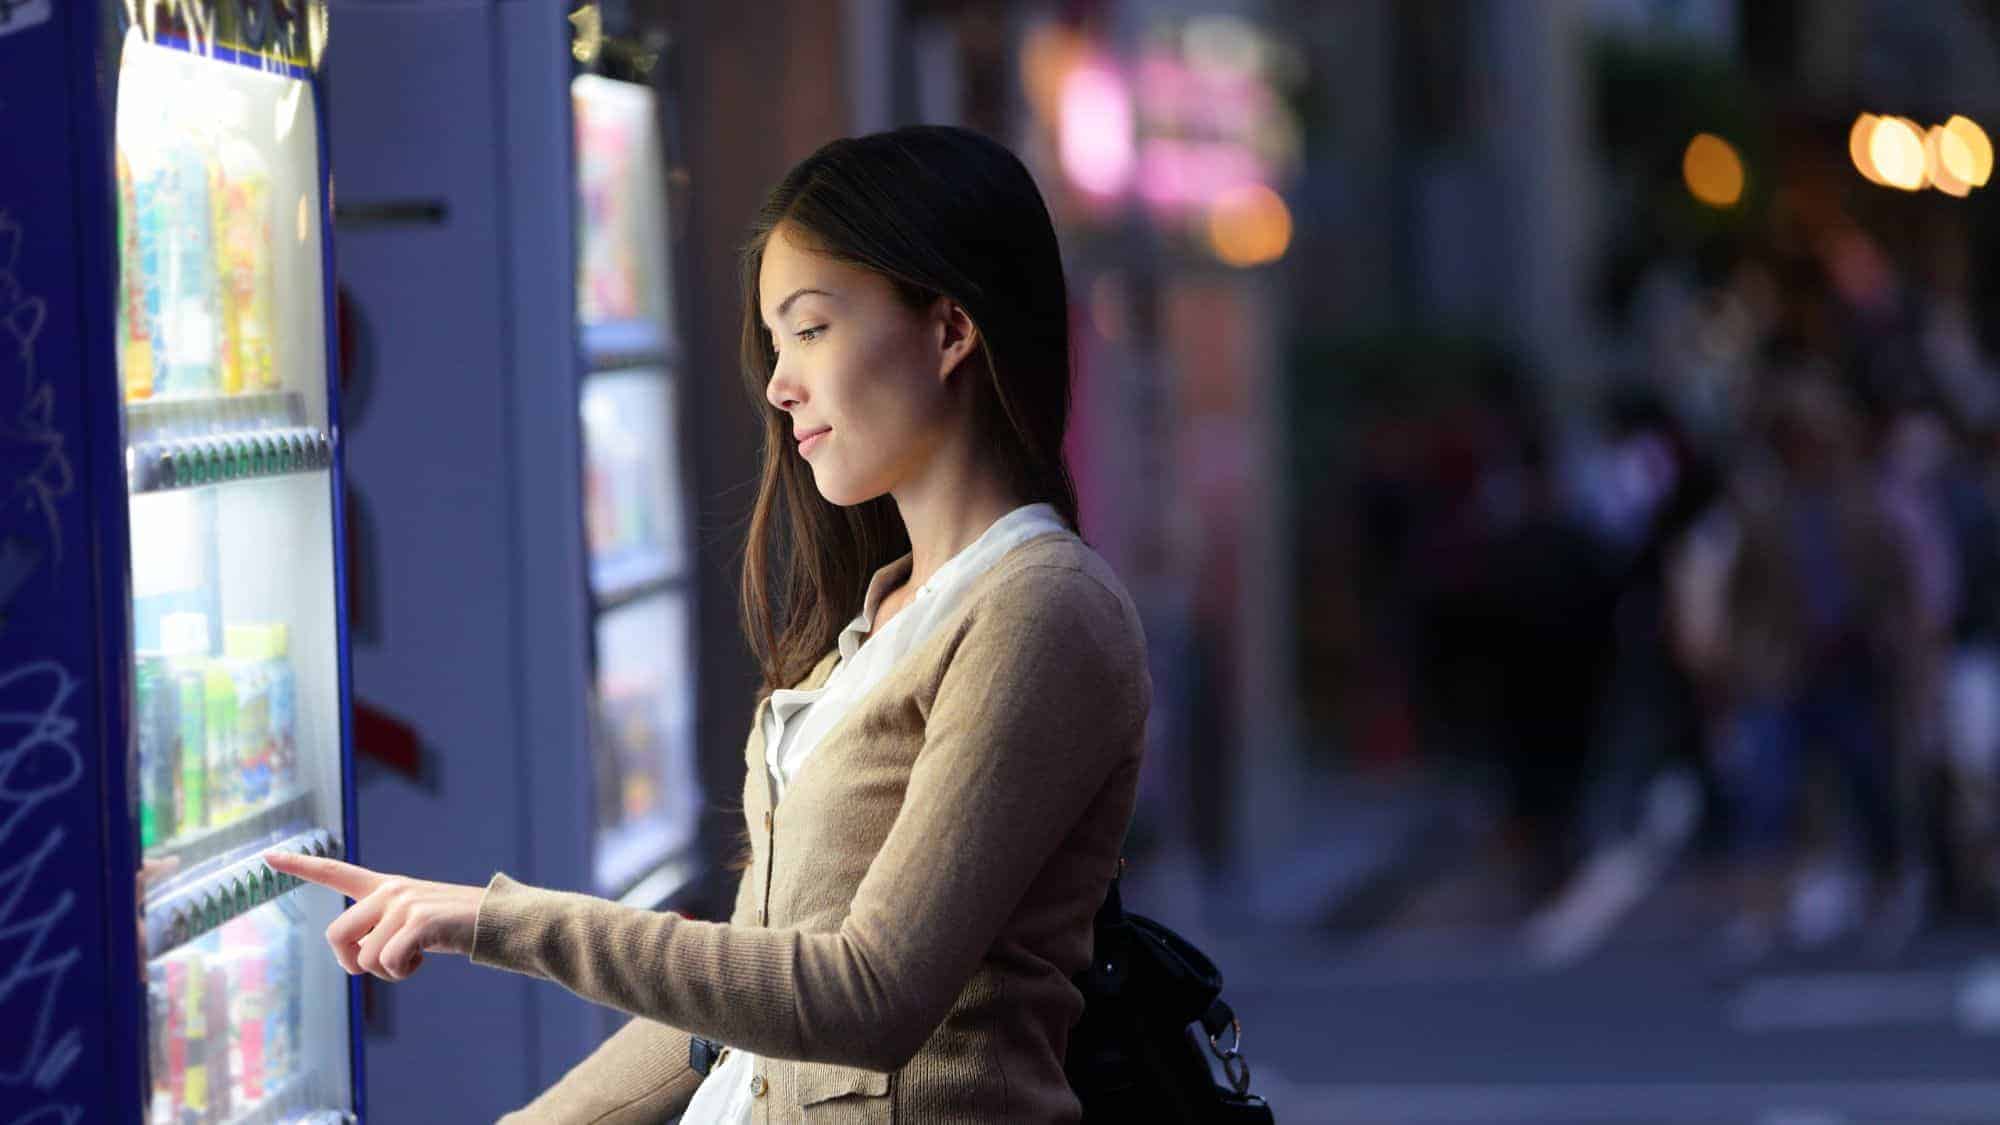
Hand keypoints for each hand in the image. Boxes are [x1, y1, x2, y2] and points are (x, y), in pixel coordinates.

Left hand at [264, 851, 483, 981]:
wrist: (496, 920)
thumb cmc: (454, 927)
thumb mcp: (413, 924)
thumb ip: (381, 930)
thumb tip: (357, 958)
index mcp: (385, 887)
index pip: (336, 872)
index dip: (300, 866)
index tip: (267, 857)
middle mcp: (389, 890)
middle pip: (335, 936)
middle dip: (352, 962)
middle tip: (383, 965)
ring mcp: (404, 903)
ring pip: (364, 957)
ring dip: (387, 972)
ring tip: (413, 959)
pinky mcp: (419, 919)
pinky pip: (388, 962)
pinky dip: (403, 973)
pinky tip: (422, 960)